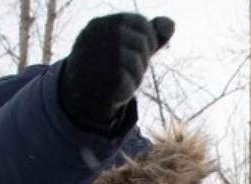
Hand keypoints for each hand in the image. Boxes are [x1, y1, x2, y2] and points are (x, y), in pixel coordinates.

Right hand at [59, 14, 174, 133]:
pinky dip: (129, 88)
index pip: (141, 23)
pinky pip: (129, 83)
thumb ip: (150, 35)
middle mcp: (95, 37)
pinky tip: (117, 89)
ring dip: (136, 75)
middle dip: (142, 58)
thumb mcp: (128, 46)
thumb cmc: (108, 64)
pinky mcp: (98, 81)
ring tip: (122, 77)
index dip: (150, 38)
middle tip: (129, 67)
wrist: (79, 94)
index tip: (143, 49)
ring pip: (136, 63)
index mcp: (101, 24)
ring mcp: (94, 58)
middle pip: (140, 43)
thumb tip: (171, 24)